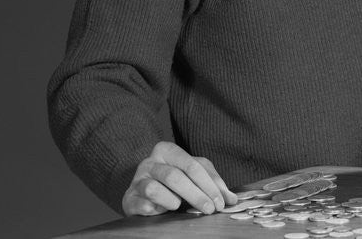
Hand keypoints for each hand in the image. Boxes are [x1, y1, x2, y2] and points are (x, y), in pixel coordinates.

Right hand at [122, 141, 237, 215]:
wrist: (141, 192)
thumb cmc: (172, 182)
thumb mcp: (193, 176)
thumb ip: (212, 184)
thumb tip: (232, 199)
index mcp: (168, 150)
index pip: (193, 165)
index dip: (210, 185)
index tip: (221, 202)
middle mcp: (150, 162)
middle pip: (176, 176)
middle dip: (196, 195)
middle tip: (210, 209)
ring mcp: (137, 180)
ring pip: (155, 188)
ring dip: (173, 200)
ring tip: (179, 206)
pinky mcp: (128, 198)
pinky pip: (143, 204)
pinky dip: (156, 209)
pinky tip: (162, 211)